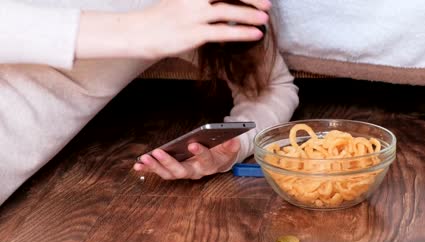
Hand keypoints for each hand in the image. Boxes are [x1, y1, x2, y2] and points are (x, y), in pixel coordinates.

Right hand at [76, 0, 270, 59]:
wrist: (138, 33)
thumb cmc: (162, 19)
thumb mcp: (181, 1)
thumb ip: (203, 1)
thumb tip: (225, 5)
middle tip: (266, 2)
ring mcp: (193, 15)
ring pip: (228, 11)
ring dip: (250, 14)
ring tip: (265, 18)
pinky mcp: (193, 34)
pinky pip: (223, 31)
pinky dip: (242, 32)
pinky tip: (255, 34)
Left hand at [133, 138, 240, 179]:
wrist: (216, 162)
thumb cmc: (221, 153)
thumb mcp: (229, 148)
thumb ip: (231, 145)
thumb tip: (233, 140)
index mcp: (209, 166)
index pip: (205, 160)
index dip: (200, 153)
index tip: (192, 144)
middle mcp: (195, 172)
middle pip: (181, 171)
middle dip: (168, 162)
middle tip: (158, 152)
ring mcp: (182, 173)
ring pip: (168, 174)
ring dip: (155, 166)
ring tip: (144, 158)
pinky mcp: (172, 171)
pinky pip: (159, 171)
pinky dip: (148, 169)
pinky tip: (137, 166)